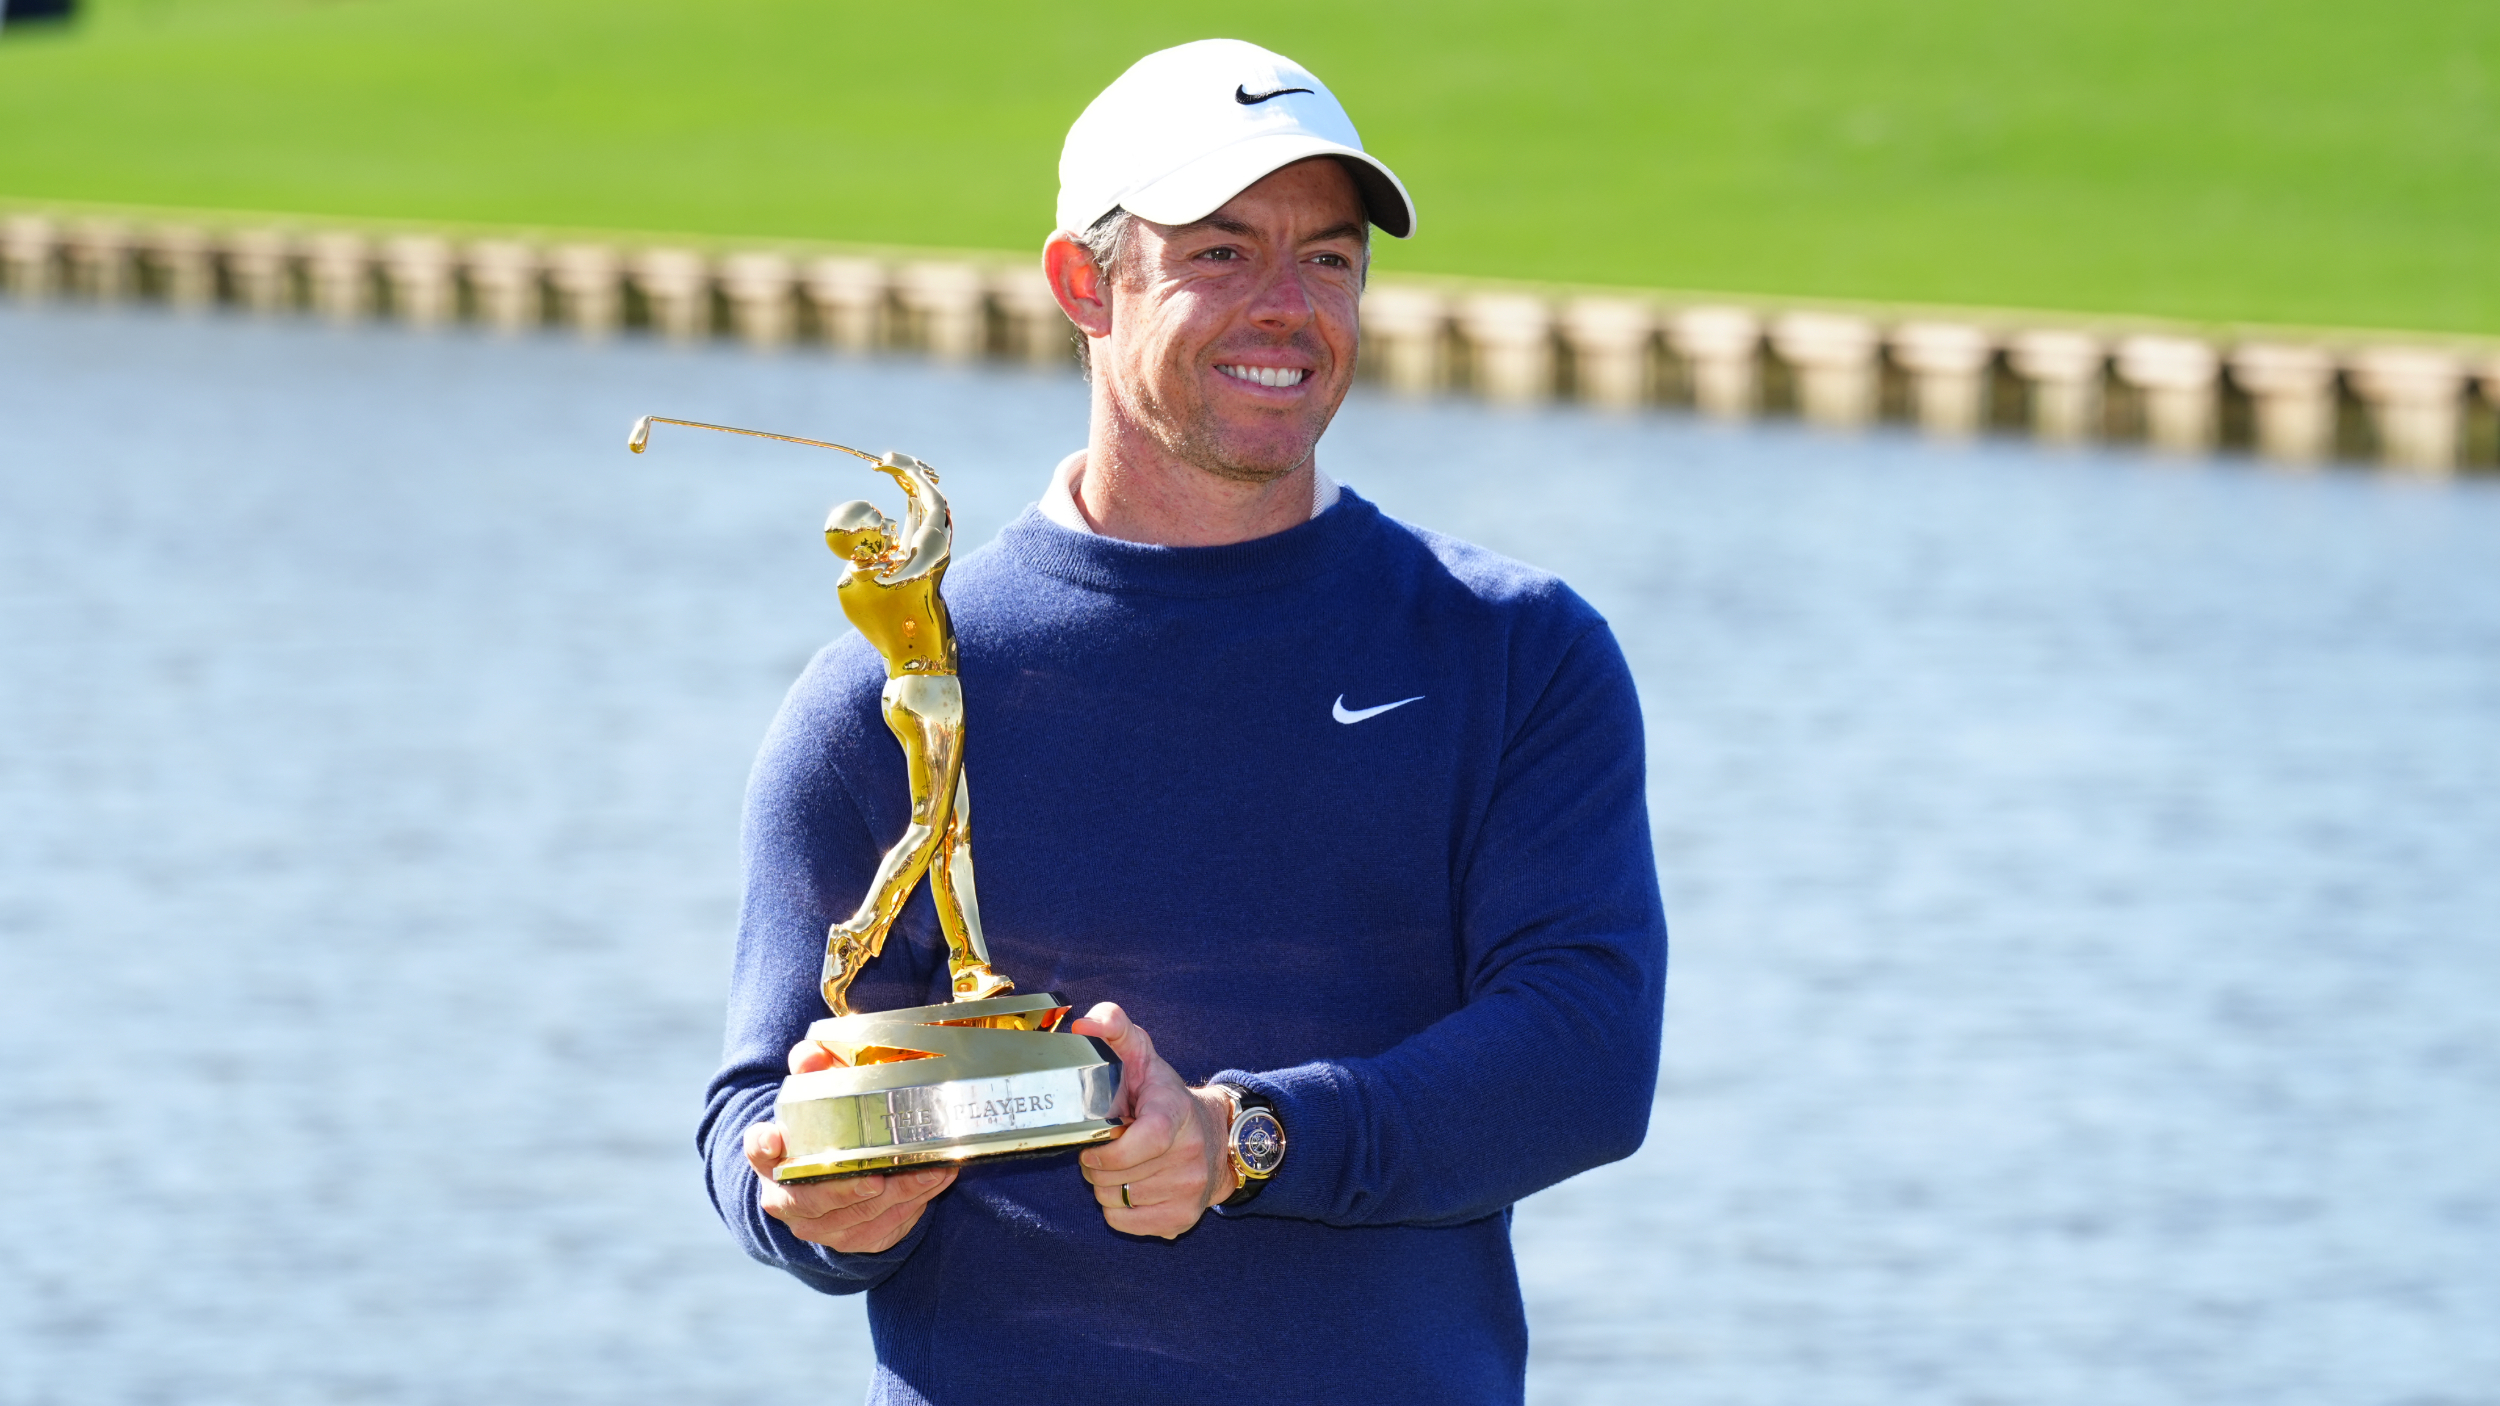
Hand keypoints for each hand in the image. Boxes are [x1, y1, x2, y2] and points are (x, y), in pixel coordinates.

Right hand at [741, 1039, 957, 1252]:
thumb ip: (812, 1068)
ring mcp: (818, 1226)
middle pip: (813, 1199)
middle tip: (877, 1177)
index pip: (758, 1149)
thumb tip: (811, 1055)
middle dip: (847, 1190)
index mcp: (770, 1158)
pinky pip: (883, 1228)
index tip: (774, 1138)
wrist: (829, 1176)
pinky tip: (936, 1181)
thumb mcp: (816, 1093)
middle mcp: (787, 1198)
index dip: (763, 1145)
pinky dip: (913, 1207)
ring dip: (896, 1196)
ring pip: (856, 1218)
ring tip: (929, 1171)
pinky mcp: (852, 1239)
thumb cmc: (823, 1129)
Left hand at [1071, 1001, 1240, 1238]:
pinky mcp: (1181, 1220)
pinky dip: (1116, 1208)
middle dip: (1096, 1164)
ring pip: (1112, 1201)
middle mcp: (1188, 1157)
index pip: (1144, 1140)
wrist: (1217, 1136)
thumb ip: (1114, 1029)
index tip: (1093, 1144)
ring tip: (1119, 1165)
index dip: (1107, 1150)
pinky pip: (1122, 1223)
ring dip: (1104, 1185)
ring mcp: (1188, 1192)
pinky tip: (1130, 1185)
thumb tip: (1085, 1024)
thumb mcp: (1143, 1055)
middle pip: (1113, 1177)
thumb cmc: (1166, 1097)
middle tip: (1104, 1147)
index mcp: (1175, 1114)